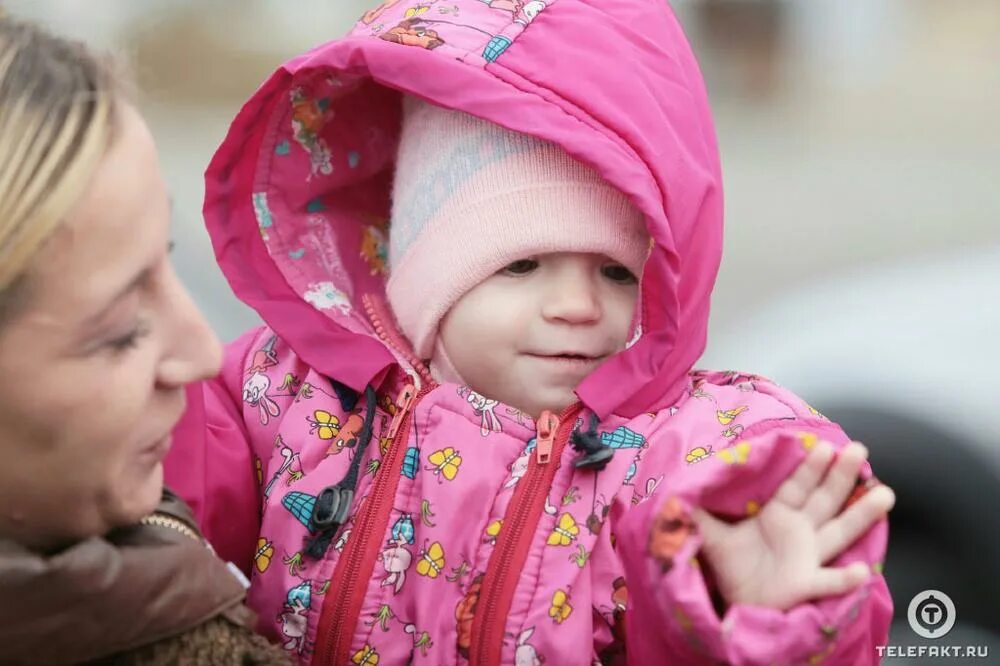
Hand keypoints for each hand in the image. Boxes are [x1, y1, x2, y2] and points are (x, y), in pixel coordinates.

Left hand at [692, 440, 894, 610]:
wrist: (736, 602)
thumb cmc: (732, 566)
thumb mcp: (710, 534)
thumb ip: (697, 511)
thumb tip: (676, 488)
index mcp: (778, 515)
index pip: (796, 486)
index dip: (810, 467)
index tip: (825, 445)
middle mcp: (799, 532)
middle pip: (825, 499)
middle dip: (842, 476)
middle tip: (861, 450)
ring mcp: (808, 557)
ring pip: (839, 532)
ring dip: (861, 515)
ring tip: (885, 494)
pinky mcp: (806, 584)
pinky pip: (828, 582)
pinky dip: (844, 579)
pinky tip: (861, 572)